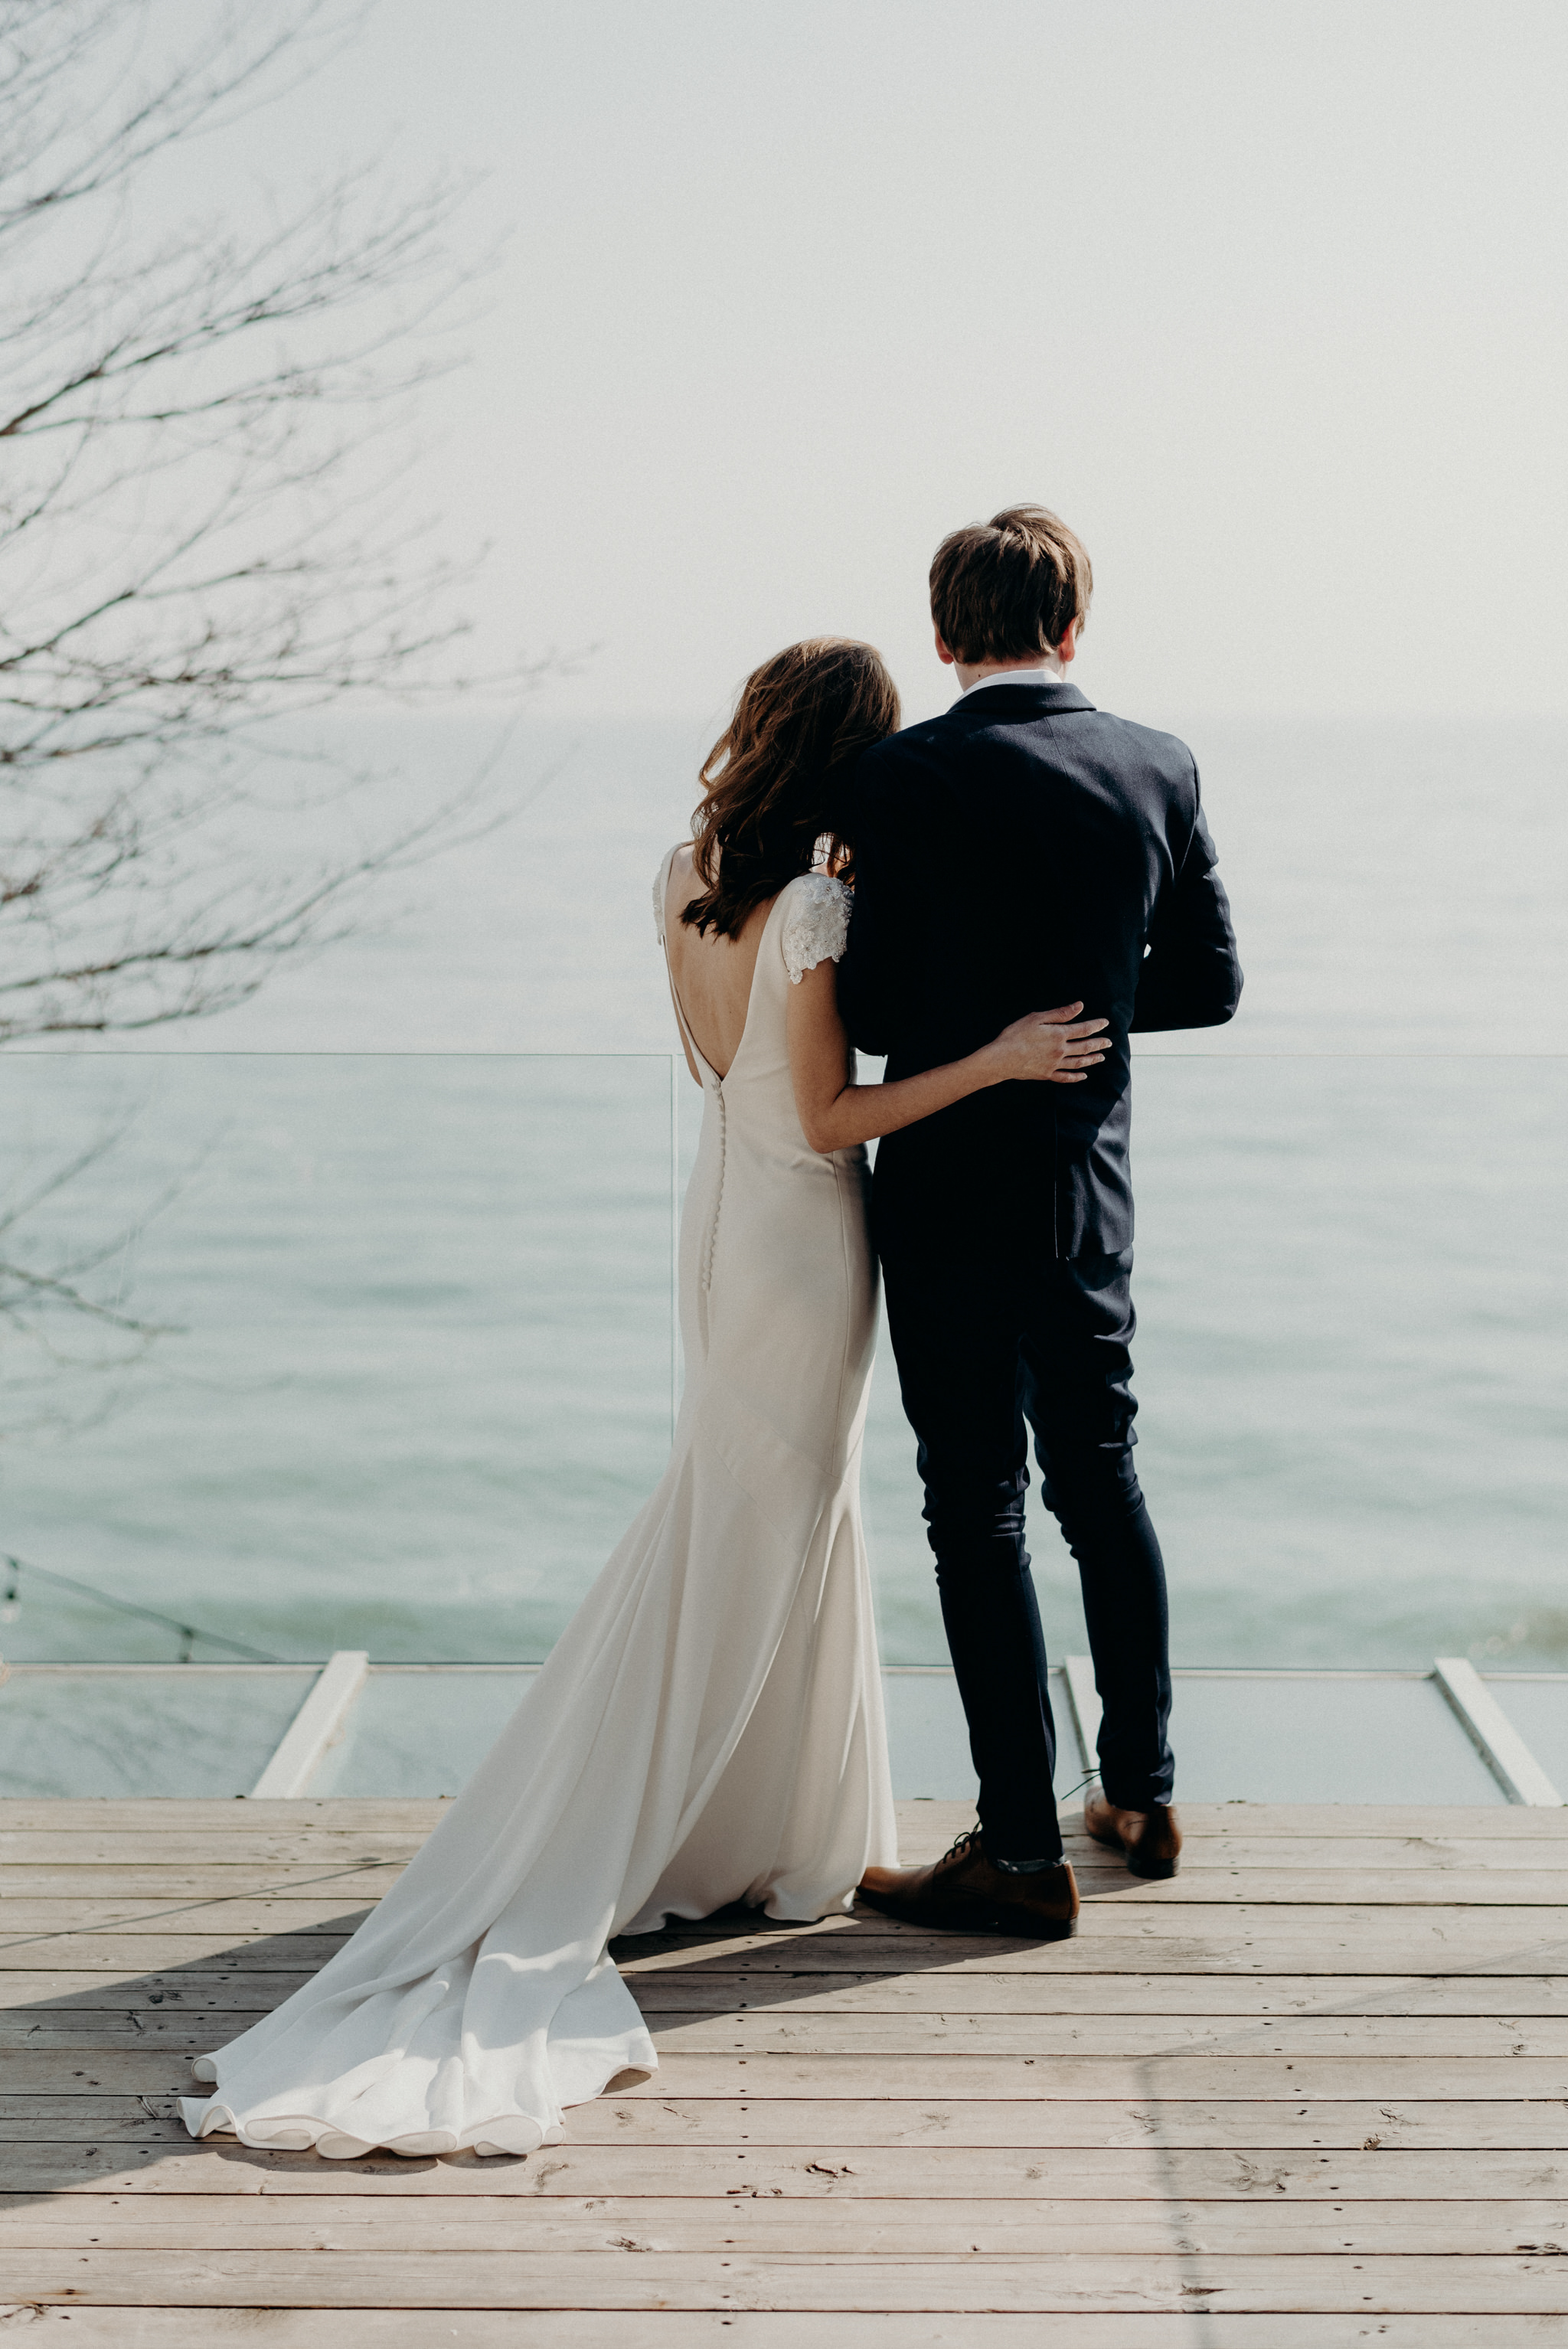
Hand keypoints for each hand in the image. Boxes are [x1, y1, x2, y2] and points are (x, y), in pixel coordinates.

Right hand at [984, 1003, 1109, 1085]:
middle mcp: (1060, 1051)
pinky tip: (1084, 1075)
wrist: (1001, 1058)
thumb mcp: (1036, 1018)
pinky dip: (1077, 1077)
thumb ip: (1060, 1013)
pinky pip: (1066, 1077)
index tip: (1105, 1022)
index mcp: (1059, 1034)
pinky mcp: (1047, 1074)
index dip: (1096, 1025)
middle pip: (1085, 1047)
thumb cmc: (1015, 1035)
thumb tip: (1079, 1006)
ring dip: (1092, 1060)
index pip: (1084, 1029)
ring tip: (1101, 1057)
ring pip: (1079, 1062)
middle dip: (1099, 1043)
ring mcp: (1054, 1064)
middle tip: (1109, 1042)